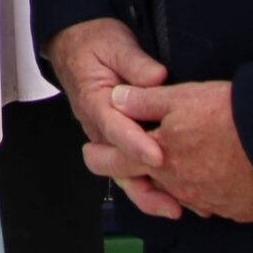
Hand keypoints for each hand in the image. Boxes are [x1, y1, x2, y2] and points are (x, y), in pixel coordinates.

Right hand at [46, 18, 181, 217]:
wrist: (75, 46)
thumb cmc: (95, 44)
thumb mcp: (115, 44)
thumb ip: (136, 63)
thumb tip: (158, 78)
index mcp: (95, 101)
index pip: (115, 129)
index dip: (136, 145)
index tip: (159, 156)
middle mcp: (97, 126)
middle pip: (116, 165)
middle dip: (145, 186)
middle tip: (174, 201)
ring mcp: (105, 137)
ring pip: (122, 174)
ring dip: (148, 193)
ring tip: (177, 208)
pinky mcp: (116, 140)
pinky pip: (129, 168)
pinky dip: (150, 185)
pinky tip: (174, 195)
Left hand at [109, 81, 252, 222]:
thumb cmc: (230, 118)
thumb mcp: (181, 98)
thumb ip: (144, 101)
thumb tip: (116, 99)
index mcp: (158, 159)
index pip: (116, 161)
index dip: (99, 155)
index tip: (91, 152)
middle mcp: (178, 187)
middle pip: (147, 183)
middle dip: (136, 172)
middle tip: (133, 162)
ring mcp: (207, 202)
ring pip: (179, 196)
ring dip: (174, 183)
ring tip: (177, 167)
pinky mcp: (235, 210)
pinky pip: (213, 204)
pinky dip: (208, 191)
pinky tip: (215, 178)